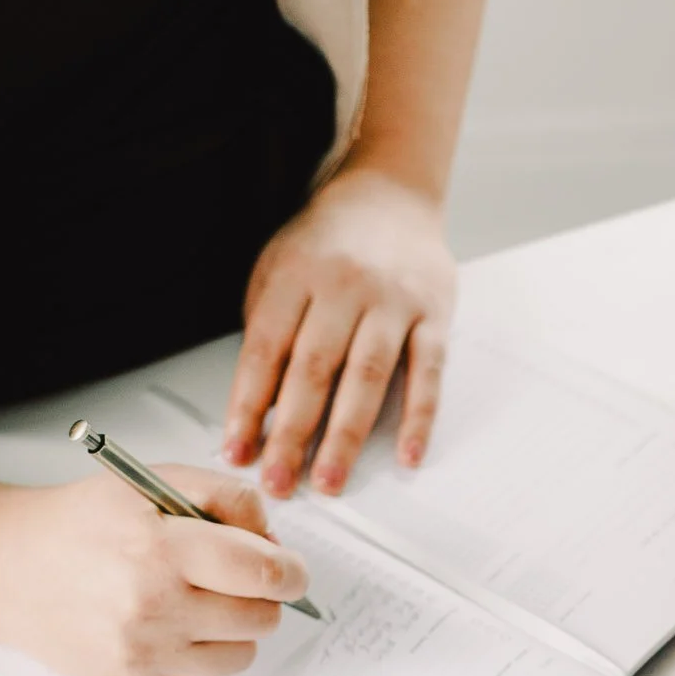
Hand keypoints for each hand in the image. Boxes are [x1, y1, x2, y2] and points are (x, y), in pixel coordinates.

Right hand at [0, 468, 308, 675]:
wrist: (7, 567)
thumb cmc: (77, 524)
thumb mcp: (150, 481)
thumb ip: (224, 497)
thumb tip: (273, 536)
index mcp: (160, 548)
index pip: (263, 573)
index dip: (290, 570)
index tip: (289, 569)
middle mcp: (152, 605)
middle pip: (260, 617)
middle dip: (261, 596)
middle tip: (237, 579)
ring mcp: (144, 651)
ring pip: (240, 655)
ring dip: (235, 629)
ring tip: (201, 602)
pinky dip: (203, 657)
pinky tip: (176, 628)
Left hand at [224, 166, 455, 498]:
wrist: (390, 193)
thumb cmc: (328, 244)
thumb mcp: (278, 271)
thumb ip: (268, 332)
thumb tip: (255, 410)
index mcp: (296, 276)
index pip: (266, 351)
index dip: (248, 407)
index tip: (239, 452)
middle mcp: (344, 286)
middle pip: (313, 371)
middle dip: (292, 434)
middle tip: (279, 482)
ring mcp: (393, 300)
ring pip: (366, 377)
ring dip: (346, 436)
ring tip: (329, 481)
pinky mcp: (434, 314)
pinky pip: (427, 373)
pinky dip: (418, 417)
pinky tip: (406, 455)